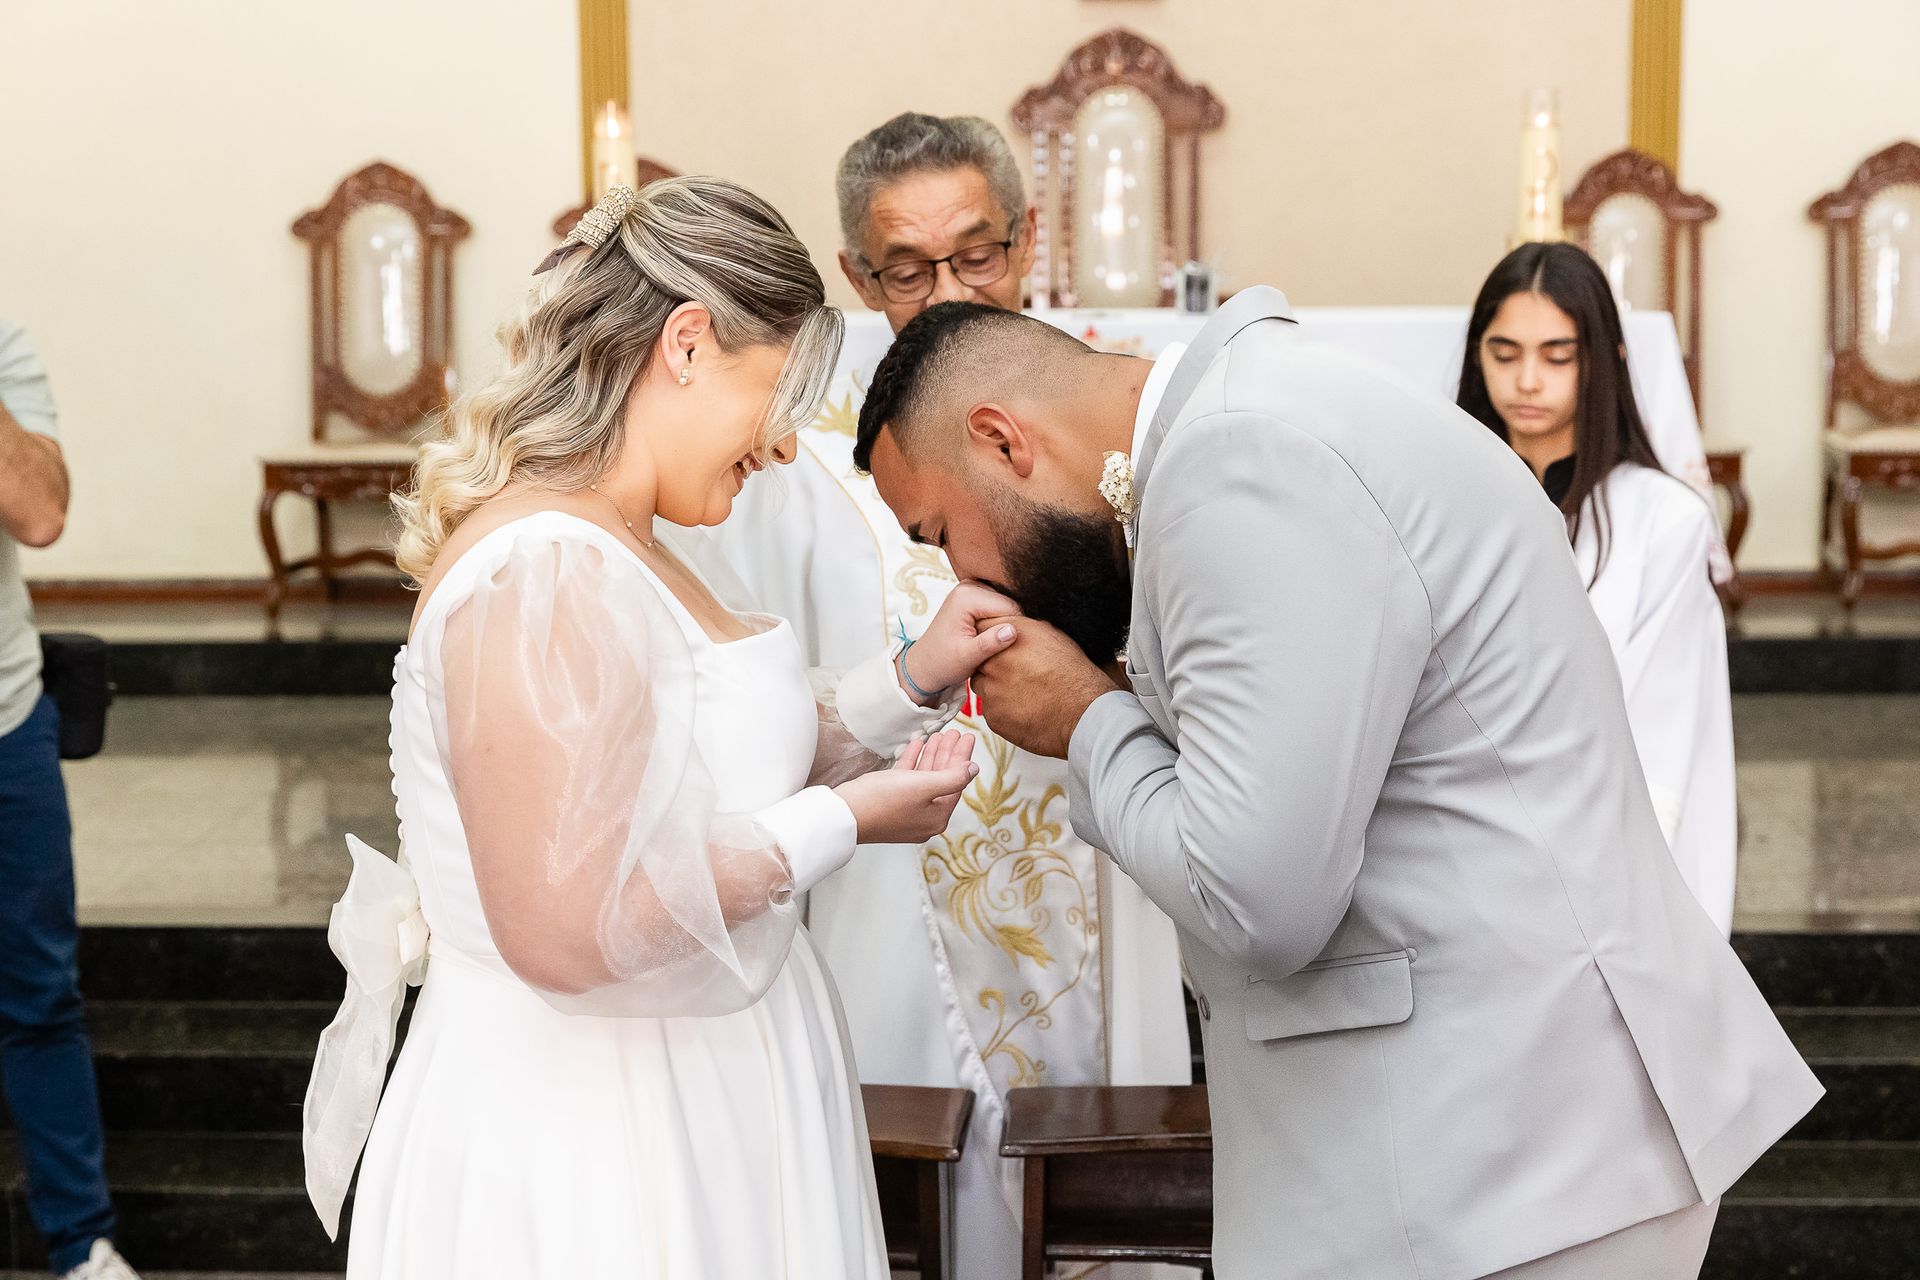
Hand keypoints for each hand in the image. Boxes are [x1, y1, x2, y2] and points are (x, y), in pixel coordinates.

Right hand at [834, 730, 979, 844]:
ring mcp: (905, 811)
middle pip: (942, 780)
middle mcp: (923, 817)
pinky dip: (913, 761)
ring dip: (932, 755)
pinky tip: (917, 744)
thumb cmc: (882, 802)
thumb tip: (973, 770)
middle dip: (949, 755)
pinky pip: (906, 779)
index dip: (962, 758)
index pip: (956, 783)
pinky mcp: (889, 803)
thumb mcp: (924, 786)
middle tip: (955, 733)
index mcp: (937, 817)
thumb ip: (952, 777)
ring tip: (939, 735)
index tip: (968, 737)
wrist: (844, 814)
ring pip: (924, 778)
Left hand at [897, 582, 1021, 705]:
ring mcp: (971, 588)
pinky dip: (997, 622)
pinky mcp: (974, 595)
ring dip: (1003, 625)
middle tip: (991, 647)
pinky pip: (999, 607)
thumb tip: (1012, 631)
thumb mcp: (967, 657)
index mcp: (967, 596)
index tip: (1000, 649)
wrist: (926, 663)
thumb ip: (990, 643)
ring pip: (1006, 606)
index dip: (1012, 631)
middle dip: (1007, 627)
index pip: (1010, 608)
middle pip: (1009, 604)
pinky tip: (985, 635)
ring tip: (986, 642)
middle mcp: (969, 585)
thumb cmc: (943, 662)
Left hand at [972, 618, 1123, 758]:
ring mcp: (991, 690)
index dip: (991, 638)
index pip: (983, 628)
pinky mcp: (993, 716)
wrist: (1083, 711)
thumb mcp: (1053, 636)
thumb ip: (1024, 629)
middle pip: (980, 659)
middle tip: (1017, 673)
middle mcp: (995, 660)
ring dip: (997, 687)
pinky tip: (1026, 708)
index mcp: (1009, 637)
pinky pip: (991, 709)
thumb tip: (1012, 626)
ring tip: (1024, 691)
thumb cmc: (1074, 674)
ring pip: (983, 686)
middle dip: (994, 664)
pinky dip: (1004, 709)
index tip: (1000, 646)